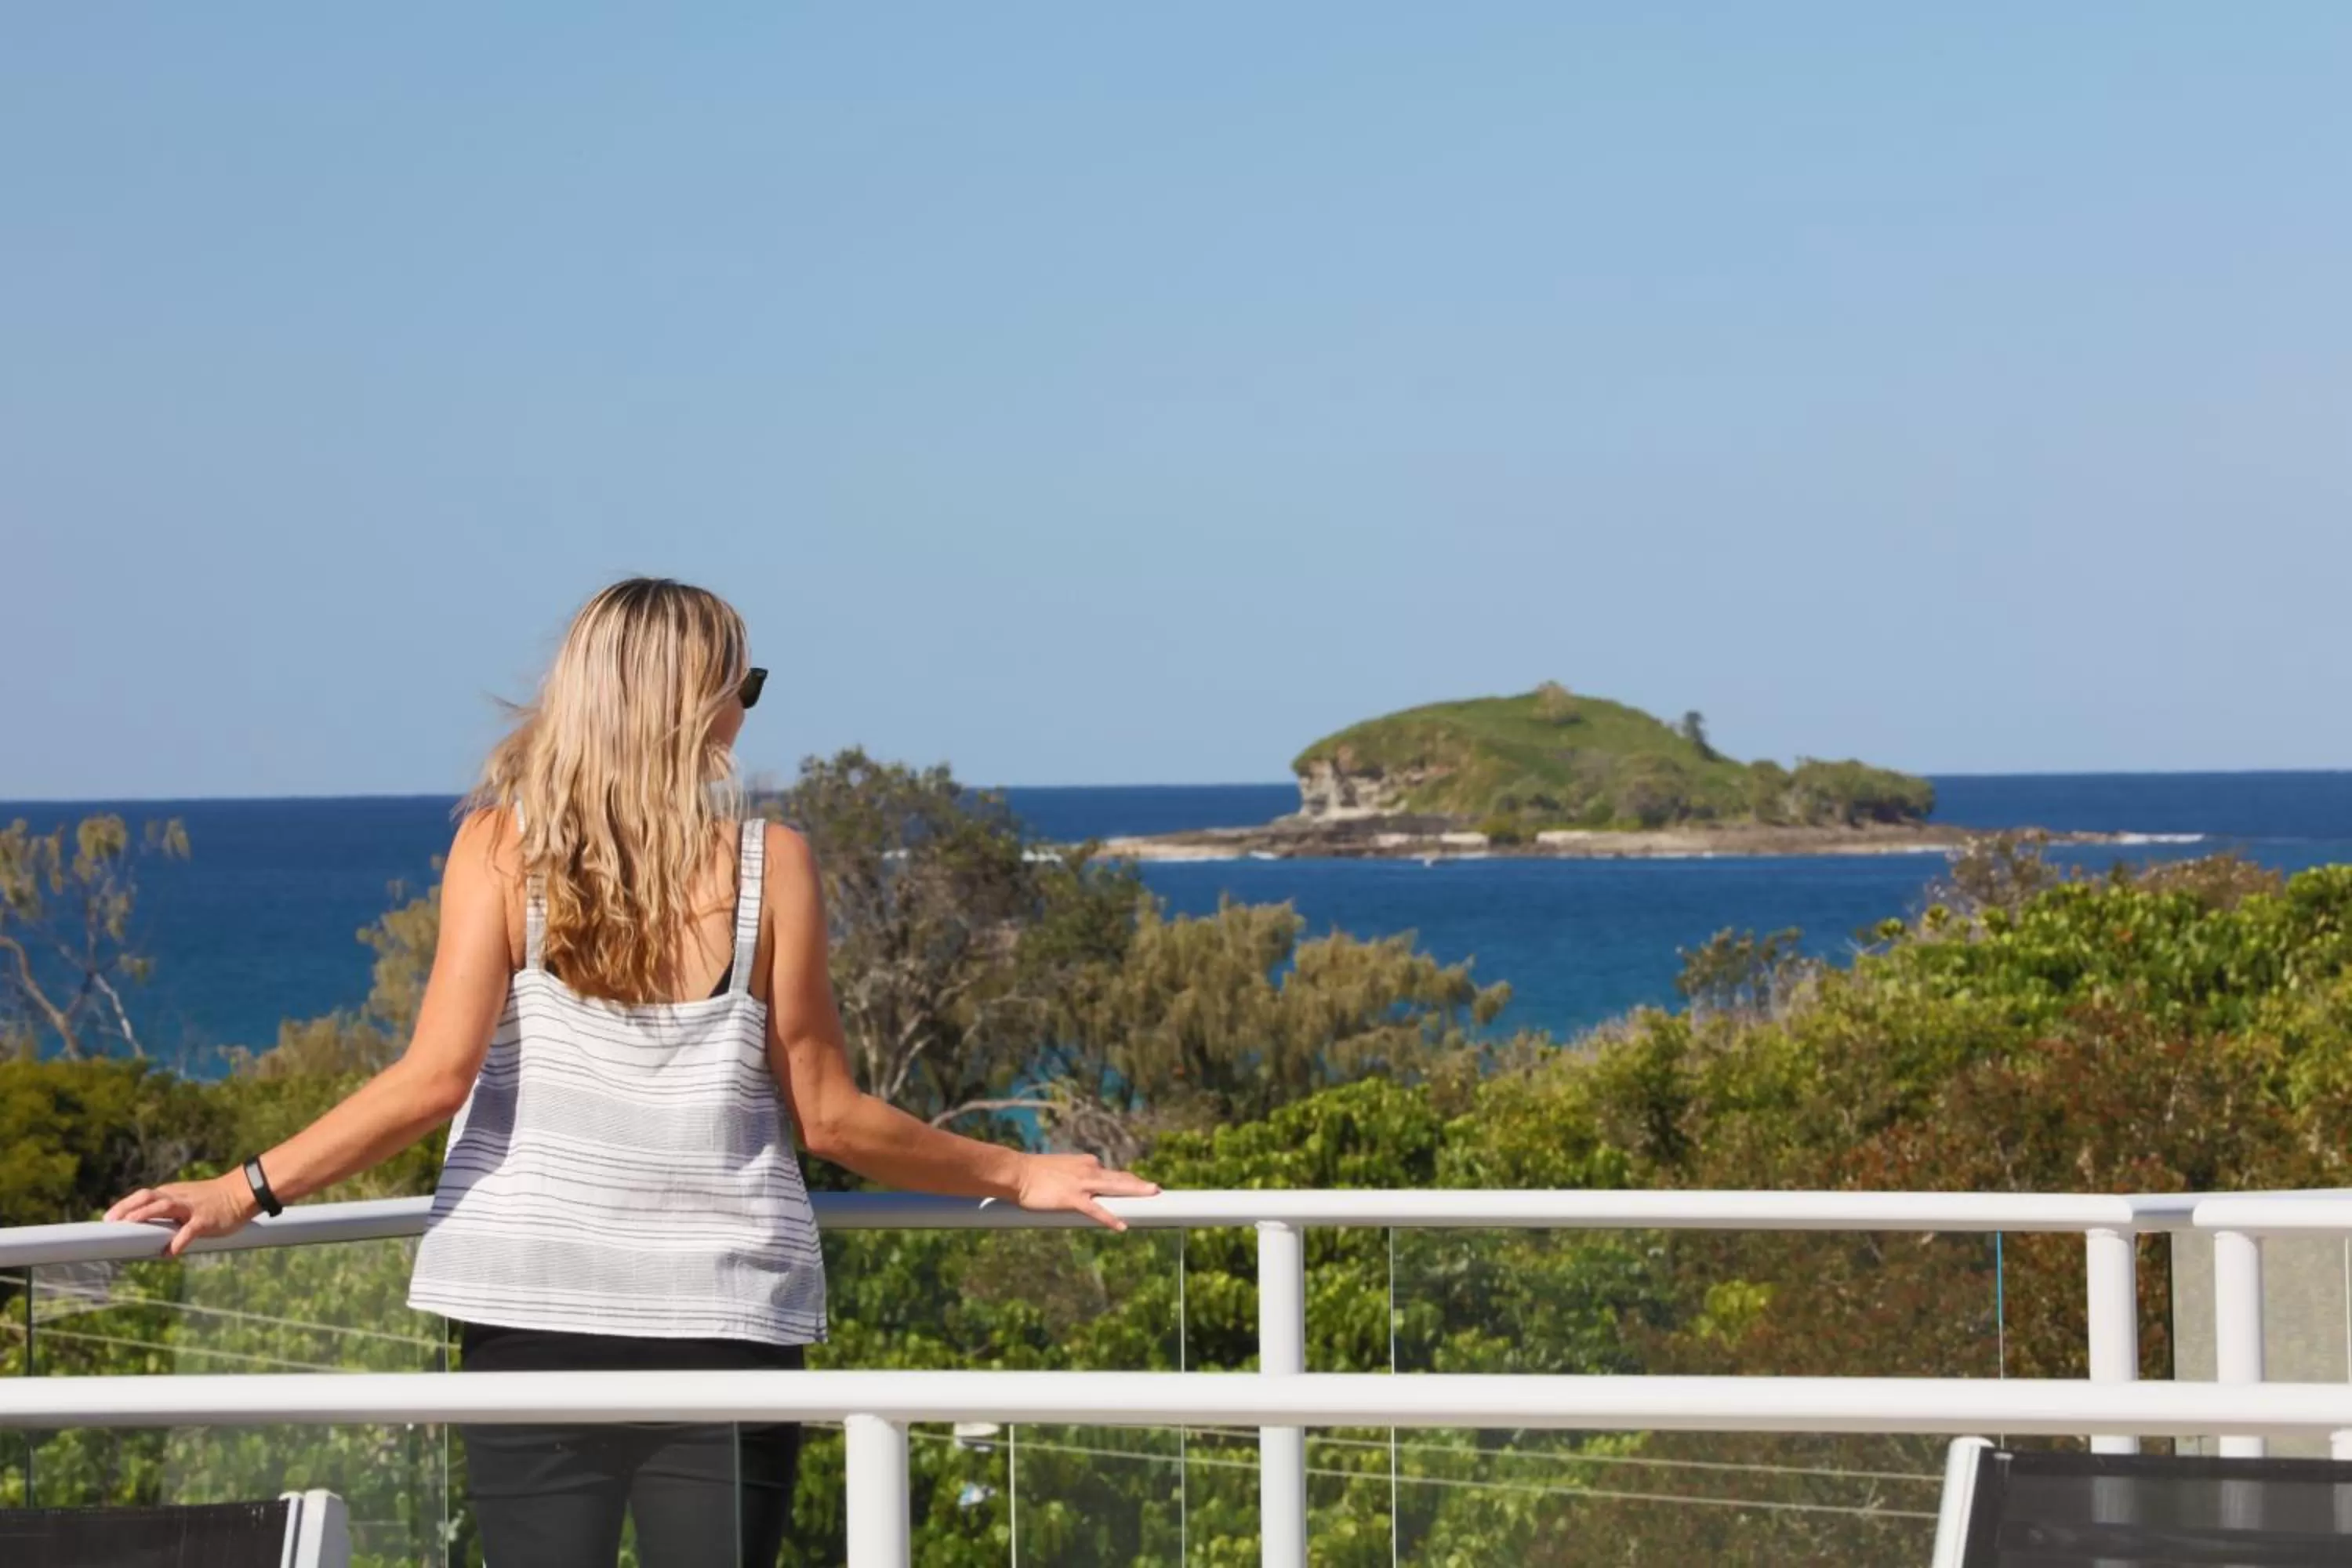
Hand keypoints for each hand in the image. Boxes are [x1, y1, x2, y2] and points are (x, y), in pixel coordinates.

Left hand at [105, 1173, 262, 1257]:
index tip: (107, 1218)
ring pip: (165, 1207)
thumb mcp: (187, 1200)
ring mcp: (192, 1208)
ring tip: (131, 1225)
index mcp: (172, 1193)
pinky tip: (170, 1253)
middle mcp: (178, 1198)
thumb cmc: (214, 1199)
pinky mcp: (206, 1220)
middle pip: (148, 1197)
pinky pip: (190, 1230)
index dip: (124, 1205)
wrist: (243, 1192)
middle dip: (127, 1207)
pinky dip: (178, 1241)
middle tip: (111, 1221)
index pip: (143, 1196)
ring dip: (146, 1214)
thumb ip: (169, 1212)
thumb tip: (149, 1230)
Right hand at [1013, 1153, 1159, 1230]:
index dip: (1128, 1181)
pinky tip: (1121, 1226)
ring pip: (1115, 1187)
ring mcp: (1082, 1184)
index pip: (1112, 1173)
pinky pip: (1096, 1210)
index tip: (1140, 1185)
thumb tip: (1082, 1191)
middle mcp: (1088, 1170)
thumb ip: (1074, 1179)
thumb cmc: (1034, 1174)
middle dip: (1139, 1184)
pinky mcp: (1073, 1198)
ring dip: (1135, 1191)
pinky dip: (1110, 1218)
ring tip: (1152, 1195)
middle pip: (1120, 1178)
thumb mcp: (1060, 1171)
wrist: (1017, 1173)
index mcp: (1086, 1164)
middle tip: (1157, 1189)